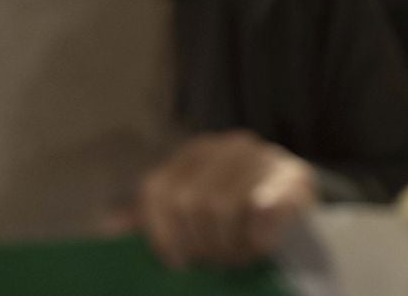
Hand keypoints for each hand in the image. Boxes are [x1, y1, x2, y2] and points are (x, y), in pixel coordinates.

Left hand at [132, 132, 314, 267]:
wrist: (300, 205)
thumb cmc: (239, 218)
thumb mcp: (192, 213)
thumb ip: (155, 217)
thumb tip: (107, 226)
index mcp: (196, 153)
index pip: (158, 191)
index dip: (163, 235)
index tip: (180, 261)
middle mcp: (228, 145)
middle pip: (189, 203)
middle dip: (201, 244)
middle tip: (218, 262)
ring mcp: (264, 158)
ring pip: (221, 208)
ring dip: (228, 245)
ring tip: (238, 255)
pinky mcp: (295, 179)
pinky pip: (267, 206)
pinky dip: (259, 231)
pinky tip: (259, 245)